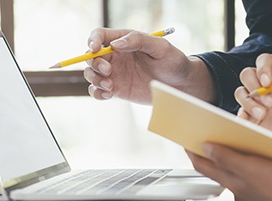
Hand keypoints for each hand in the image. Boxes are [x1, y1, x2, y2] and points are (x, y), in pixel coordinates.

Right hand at [83, 28, 202, 103]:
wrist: (180, 85)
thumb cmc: (173, 61)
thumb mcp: (160, 47)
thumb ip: (138, 41)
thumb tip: (115, 44)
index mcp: (124, 41)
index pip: (100, 35)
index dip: (93, 40)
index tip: (95, 49)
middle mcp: (116, 56)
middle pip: (92, 56)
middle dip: (95, 64)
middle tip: (109, 72)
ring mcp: (115, 73)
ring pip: (91, 74)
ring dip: (95, 79)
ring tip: (110, 87)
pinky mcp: (116, 89)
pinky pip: (97, 91)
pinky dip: (97, 93)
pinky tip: (108, 95)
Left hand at [187, 144, 271, 200]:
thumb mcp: (251, 167)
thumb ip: (226, 158)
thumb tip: (205, 149)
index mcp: (232, 182)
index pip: (204, 167)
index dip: (193, 154)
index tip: (186, 144)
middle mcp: (239, 192)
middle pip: (219, 173)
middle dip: (211, 159)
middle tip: (206, 146)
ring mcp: (253, 198)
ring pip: (237, 181)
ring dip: (233, 169)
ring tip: (235, 154)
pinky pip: (254, 188)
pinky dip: (252, 179)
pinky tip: (262, 172)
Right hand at [235, 54, 271, 151]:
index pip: (265, 61)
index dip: (263, 68)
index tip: (268, 82)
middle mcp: (267, 84)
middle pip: (247, 74)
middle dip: (254, 86)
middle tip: (270, 102)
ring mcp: (258, 100)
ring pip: (241, 93)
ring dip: (248, 103)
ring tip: (263, 114)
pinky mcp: (253, 116)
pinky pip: (239, 112)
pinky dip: (241, 116)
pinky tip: (251, 120)